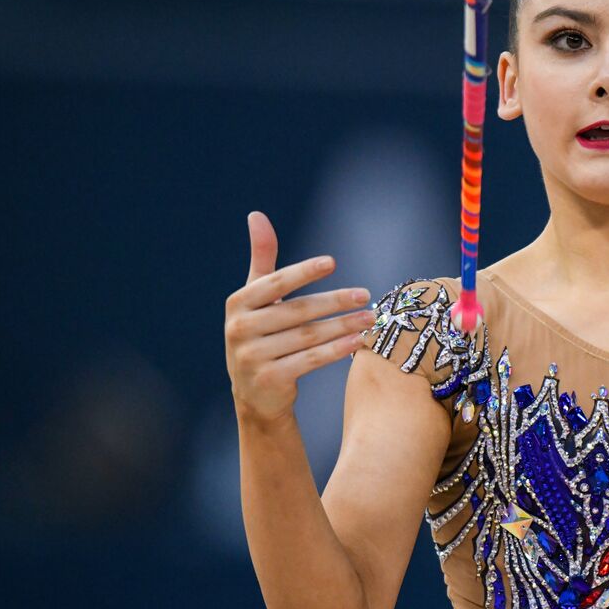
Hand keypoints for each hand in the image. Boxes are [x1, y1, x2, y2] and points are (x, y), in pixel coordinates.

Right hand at [224, 211, 376, 423]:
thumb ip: (262, 259)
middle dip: (335, 302)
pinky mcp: (269, 379)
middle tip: (366, 295)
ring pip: (308, 336)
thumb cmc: (261, 334)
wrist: (255, 394)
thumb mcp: (257, 298)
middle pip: (297, 311)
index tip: (332, 262)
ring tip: (370, 318)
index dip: (303, 272)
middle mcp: (240, 329)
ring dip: (343, 326)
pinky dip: (337, 350)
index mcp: (238, 304)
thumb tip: (256, 215)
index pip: (275, 283)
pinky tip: (359, 341)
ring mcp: (252, 357)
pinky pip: (310, 360)